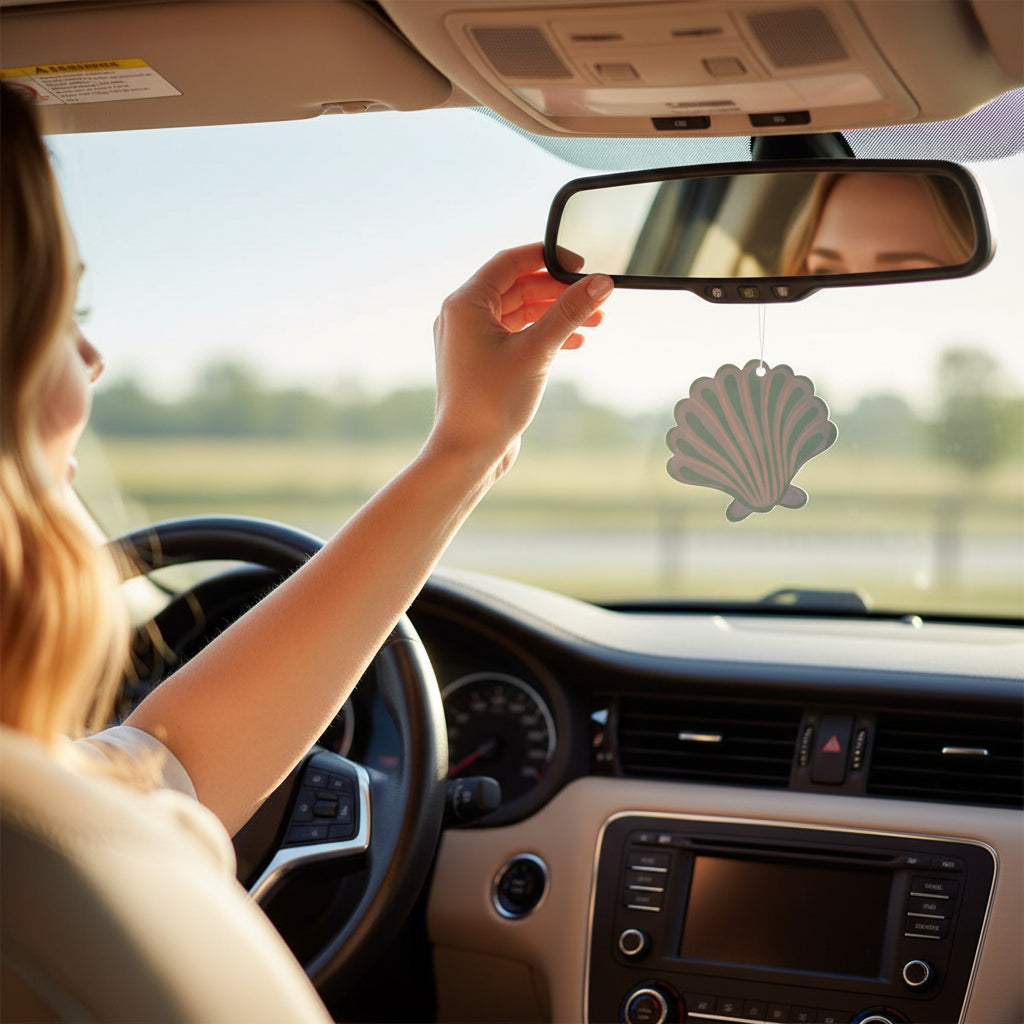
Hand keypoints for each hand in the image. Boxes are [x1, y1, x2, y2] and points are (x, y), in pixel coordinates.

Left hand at [428, 243, 612, 477]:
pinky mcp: (482, 363)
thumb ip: (569, 313)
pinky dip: (543, 335)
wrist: (468, 452)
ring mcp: (471, 341)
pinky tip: (572, 344)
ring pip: (520, 314)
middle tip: (596, 299)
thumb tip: (600, 283)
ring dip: (555, 315)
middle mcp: (463, 317)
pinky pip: (516, 336)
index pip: (510, 262)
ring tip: (593, 323)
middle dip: (559, 292)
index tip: (582, 265)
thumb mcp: (537, 351)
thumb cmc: (491, 402)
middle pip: (518, 287)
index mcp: (465, 304)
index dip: (549, 258)